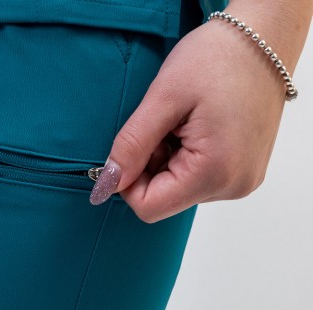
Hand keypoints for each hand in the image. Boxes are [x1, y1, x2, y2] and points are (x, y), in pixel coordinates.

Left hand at [89, 16, 289, 221]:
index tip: (132, 147)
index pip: (149, 207)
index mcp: (215, 172)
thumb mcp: (164, 96)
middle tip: (164, 126)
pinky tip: (195, 129)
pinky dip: (184, 158)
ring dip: (167, 160)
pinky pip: (196, 179)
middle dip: (150, 166)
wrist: (264, 39)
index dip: (128, 182)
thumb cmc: (218, 57)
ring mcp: (240, 181)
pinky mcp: (241, 172)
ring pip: (178, 189)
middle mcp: (233, 186)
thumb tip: (109, 182)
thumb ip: (133, 144)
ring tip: (184, 124)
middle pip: (164, 198)